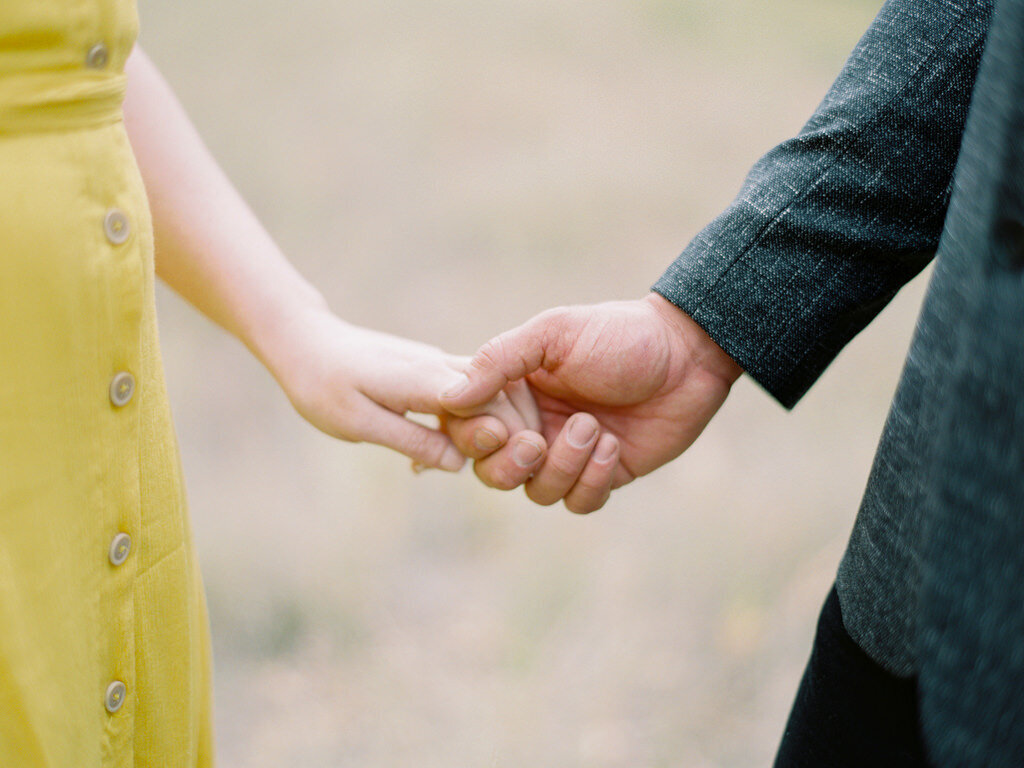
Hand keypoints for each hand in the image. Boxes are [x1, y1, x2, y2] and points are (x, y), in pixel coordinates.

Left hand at [263, 307, 546, 471]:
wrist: (303, 343)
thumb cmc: (321, 386)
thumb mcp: (357, 423)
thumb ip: (410, 440)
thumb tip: (458, 464)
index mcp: (424, 377)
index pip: (489, 402)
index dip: (507, 434)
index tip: (507, 464)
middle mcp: (440, 364)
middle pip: (503, 392)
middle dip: (515, 431)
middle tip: (508, 470)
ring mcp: (439, 363)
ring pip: (493, 389)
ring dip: (499, 425)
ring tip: (489, 463)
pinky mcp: (433, 369)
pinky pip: (471, 392)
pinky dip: (477, 420)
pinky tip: (456, 451)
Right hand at [440, 294, 742, 511]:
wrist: (687, 353)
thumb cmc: (617, 334)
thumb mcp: (553, 334)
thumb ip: (499, 360)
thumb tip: (449, 399)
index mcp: (512, 392)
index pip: (468, 430)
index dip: (475, 439)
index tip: (501, 428)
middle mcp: (534, 425)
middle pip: (494, 473)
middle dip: (512, 465)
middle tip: (537, 442)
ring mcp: (568, 454)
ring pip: (538, 493)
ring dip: (563, 467)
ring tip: (594, 428)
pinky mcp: (604, 475)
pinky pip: (579, 502)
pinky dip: (592, 481)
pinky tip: (613, 446)